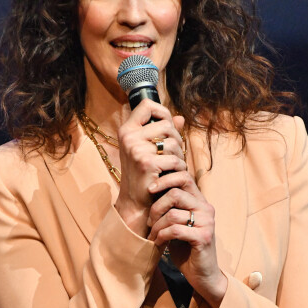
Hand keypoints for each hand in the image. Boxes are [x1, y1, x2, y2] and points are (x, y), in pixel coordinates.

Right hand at [115, 99, 185, 236]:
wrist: (136, 202)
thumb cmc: (144, 174)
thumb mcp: (149, 150)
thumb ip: (164, 132)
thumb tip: (180, 118)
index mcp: (127, 130)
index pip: (146, 105)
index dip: (162, 111)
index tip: (168, 125)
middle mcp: (129, 137)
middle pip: (167, 124)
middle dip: (177, 139)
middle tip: (174, 153)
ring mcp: (136, 149)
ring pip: (173, 142)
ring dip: (179, 155)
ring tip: (172, 165)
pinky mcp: (147, 163)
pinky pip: (175, 158)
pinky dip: (179, 168)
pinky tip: (172, 174)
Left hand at [146, 171, 227, 307]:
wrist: (203, 275)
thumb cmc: (186, 248)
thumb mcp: (177, 223)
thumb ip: (171, 207)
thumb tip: (151, 189)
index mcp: (200, 201)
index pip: (184, 176)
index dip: (165, 179)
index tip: (150, 189)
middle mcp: (206, 208)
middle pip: (175, 193)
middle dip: (156, 207)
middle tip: (149, 222)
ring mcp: (207, 222)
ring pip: (172, 213)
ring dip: (157, 226)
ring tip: (153, 235)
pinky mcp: (204, 237)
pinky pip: (175, 230)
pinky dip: (162, 236)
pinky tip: (159, 243)